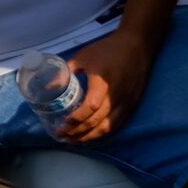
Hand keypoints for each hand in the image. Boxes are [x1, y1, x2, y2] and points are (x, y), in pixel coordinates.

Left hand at [59, 23, 155, 142]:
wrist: (137, 46)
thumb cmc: (108, 50)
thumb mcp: (83, 57)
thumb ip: (66, 73)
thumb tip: (50, 88)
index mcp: (103, 82)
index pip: (90, 108)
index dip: (75, 119)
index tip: (62, 124)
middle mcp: (116, 95)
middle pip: (97, 121)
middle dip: (78, 132)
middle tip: (64, 137)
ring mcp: (127, 102)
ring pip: (108, 127)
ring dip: (91, 137)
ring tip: (76, 141)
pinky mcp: (133, 104)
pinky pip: (118, 124)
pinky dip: (104, 133)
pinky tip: (93, 135)